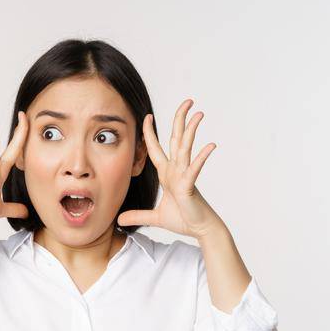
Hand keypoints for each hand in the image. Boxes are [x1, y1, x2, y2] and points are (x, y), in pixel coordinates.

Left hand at [117, 99, 225, 238]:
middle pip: (176, 139)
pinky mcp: (190, 185)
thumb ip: (137, 215)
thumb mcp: (154, 217)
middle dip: (180, 119)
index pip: (156, 148)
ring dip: (191, 131)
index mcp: (167, 173)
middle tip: (188, 101)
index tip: (147, 116)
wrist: (199, 229)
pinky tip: (210, 146)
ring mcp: (184, 175)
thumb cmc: (182, 219)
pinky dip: (201, 158)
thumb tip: (119, 220)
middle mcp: (176, 169)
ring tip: (199, 114)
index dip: (150, 133)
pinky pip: (195, 169)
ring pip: (186, 148)